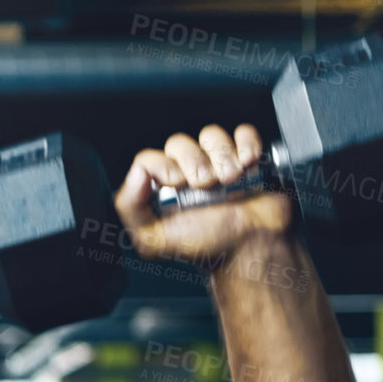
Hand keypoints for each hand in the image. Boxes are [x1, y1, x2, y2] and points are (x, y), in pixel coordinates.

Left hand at [115, 125, 293, 267]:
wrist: (252, 248)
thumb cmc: (207, 245)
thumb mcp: (155, 239)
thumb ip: (131, 209)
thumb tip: (135, 174)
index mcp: (162, 189)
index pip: (149, 159)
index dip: (164, 166)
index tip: (178, 183)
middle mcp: (186, 173)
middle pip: (179, 143)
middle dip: (194, 163)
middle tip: (207, 185)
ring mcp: (216, 163)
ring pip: (210, 136)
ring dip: (222, 156)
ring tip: (231, 180)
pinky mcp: (246, 157)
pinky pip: (243, 133)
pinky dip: (247, 144)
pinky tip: (248, 164)